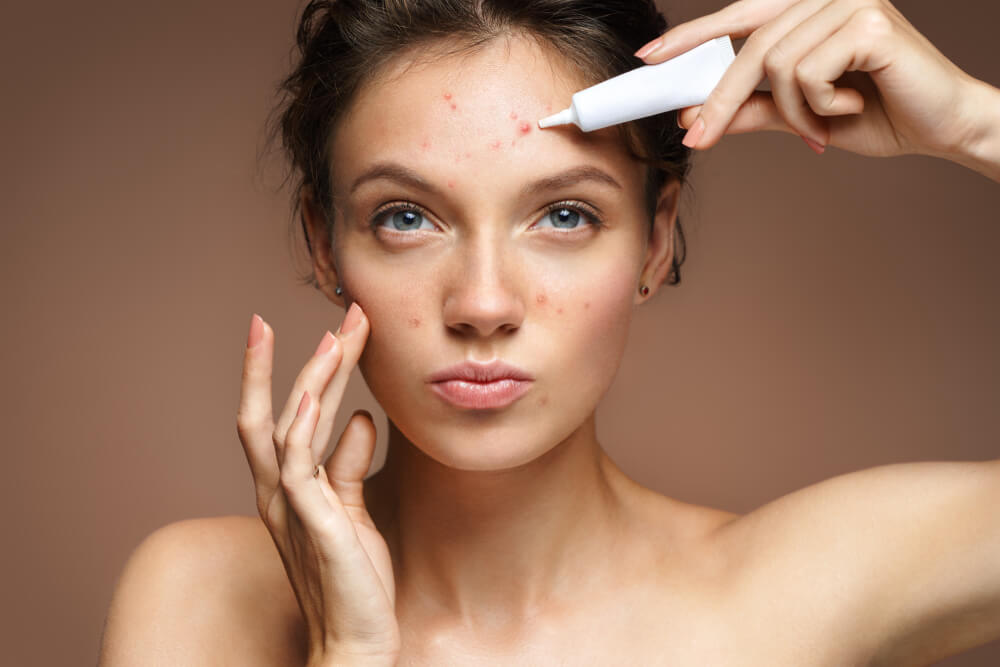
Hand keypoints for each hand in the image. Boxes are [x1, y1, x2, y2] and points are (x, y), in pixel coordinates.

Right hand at [236, 304, 399, 665]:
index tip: (319, 328)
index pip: (282, 415)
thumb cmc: (355, 576)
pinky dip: (302, 427)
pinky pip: (298, 466)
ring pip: (286, 427)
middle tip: (339, 313)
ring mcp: (291, 506)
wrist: (357, 639)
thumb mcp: (354, 509)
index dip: (293, 371)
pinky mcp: (314, 522)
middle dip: (303, 359)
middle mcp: (279, 491)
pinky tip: (313, 394)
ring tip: (336, 335)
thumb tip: (362, 419)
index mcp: (288, 486)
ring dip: (311, 377)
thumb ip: (351, 464)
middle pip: (276, 410)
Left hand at [636, 0, 991, 162]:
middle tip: (696, 140)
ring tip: (824, 122)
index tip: (649, 58)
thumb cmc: (878, 114)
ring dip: (793, 110)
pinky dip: (820, 105)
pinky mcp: (869, 19)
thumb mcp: (800, 116)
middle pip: (748, 47)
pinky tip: (854, 104)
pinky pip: (806, 72)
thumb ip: (753, 110)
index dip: (692, 36)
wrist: (942, 128)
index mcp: (808, 8)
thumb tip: (695, 115)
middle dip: (719, 101)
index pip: (739, 18)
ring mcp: (848, 1)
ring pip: (774, 65)